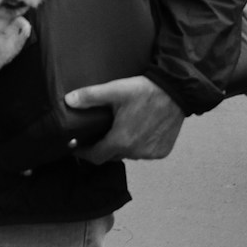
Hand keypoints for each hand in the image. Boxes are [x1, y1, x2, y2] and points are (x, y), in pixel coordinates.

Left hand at [65, 76, 184, 164]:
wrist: (178, 92)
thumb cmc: (145, 90)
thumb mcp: (115, 90)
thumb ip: (90, 97)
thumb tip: (68, 101)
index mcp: (121, 141)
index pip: (95, 156)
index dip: (84, 152)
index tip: (76, 146)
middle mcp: (135, 152)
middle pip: (111, 156)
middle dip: (102, 147)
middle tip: (97, 134)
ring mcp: (150, 153)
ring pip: (128, 154)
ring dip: (121, 146)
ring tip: (117, 131)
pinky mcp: (162, 152)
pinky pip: (144, 153)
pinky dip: (138, 146)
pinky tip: (136, 133)